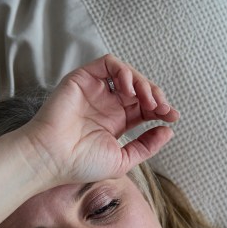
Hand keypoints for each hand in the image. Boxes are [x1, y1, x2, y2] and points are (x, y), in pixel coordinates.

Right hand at [19, 54, 178, 185]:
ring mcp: (96, 90)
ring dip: (144, 83)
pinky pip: (109, 64)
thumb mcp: (123, 159)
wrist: (53, 157)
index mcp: (116, 122)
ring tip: (148, 100)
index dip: (161, 109)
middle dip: (156, 96)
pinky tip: (128, 90)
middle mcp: (107, 104)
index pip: (144, 107)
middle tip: (163, 108)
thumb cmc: (81, 164)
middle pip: (140, 89)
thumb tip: (168, 131)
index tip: (172, 117)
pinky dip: (124, 72)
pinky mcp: (84, 78)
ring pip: (128, 74)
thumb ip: (147, 146)